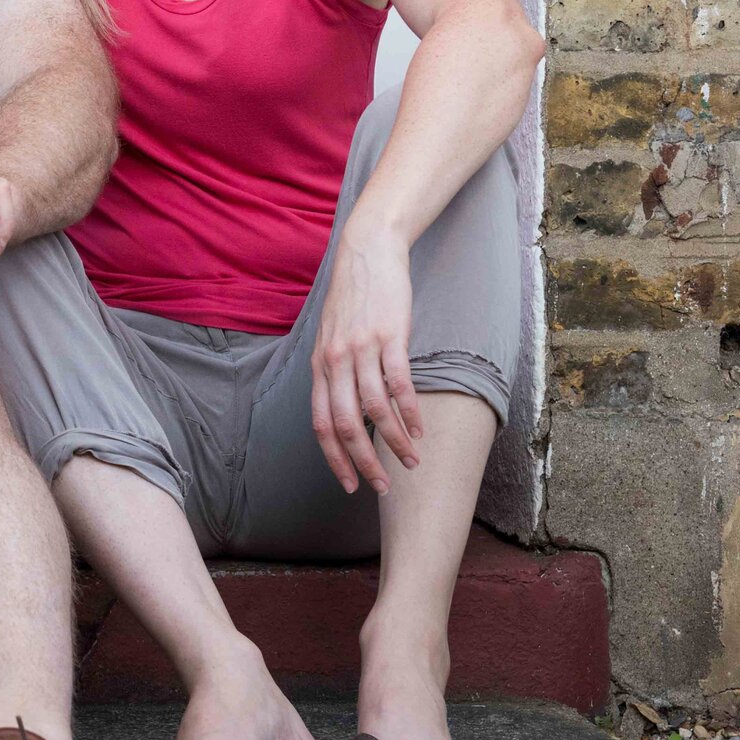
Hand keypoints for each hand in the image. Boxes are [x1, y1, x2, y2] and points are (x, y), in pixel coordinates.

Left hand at [308, 223, 424, 495]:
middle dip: (362, 461)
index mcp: (319, 366)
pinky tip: (420, 429)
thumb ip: (337, 373)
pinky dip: (410, 412)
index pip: (320, 424)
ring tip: (411, 461)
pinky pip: (399, 384)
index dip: (334, 458)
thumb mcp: (333, 338)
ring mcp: (361, 349)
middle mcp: (335, 362)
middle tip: (381, 487)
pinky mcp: (389, 337)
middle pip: (344, 424)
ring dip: (394, 442)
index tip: (349, 483)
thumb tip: (350, 412)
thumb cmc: (353, 300)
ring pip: (374, 409)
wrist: (367, 253)